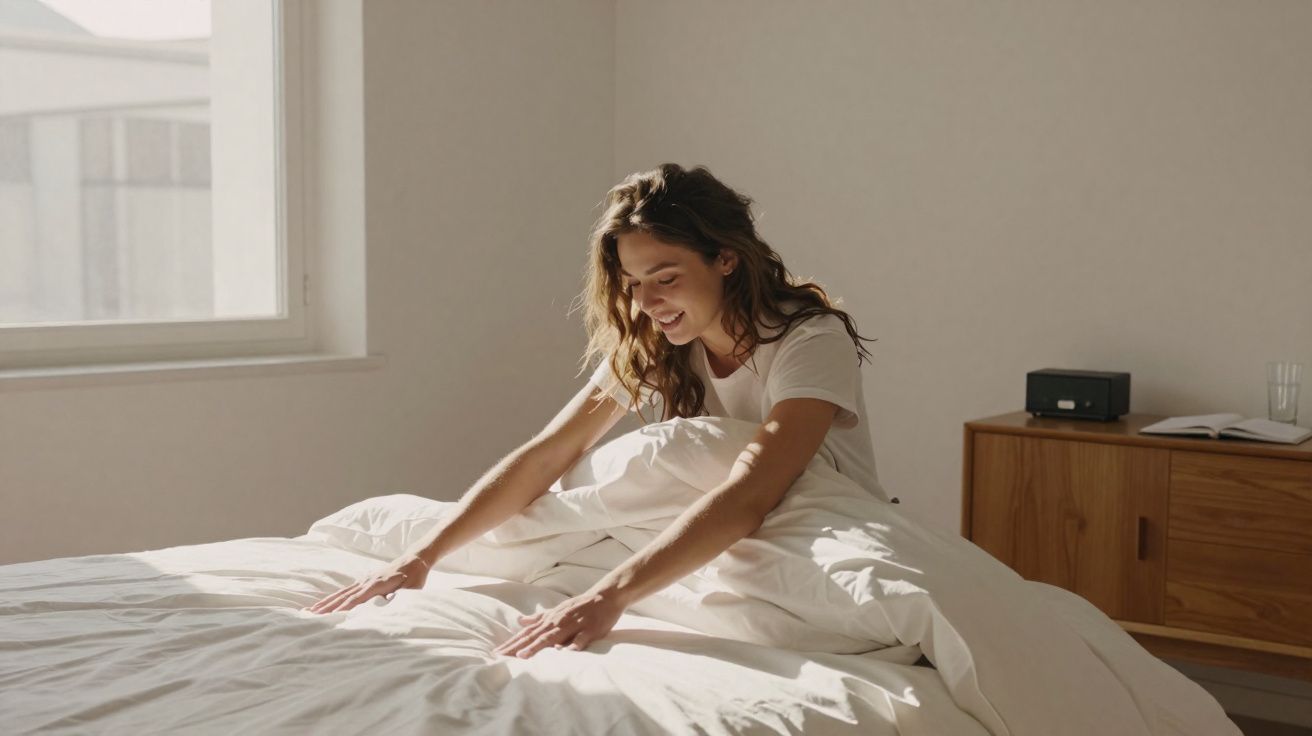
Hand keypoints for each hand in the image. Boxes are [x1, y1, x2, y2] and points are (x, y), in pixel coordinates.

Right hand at [302, 554, 430, 613]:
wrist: (415, 560)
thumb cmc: (415, 577)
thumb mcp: (411, 590)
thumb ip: (399, 598)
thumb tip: (385, 607)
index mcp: (378, 584)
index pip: (357, 599)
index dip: (344, 609)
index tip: (331, 618)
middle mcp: (367, 581)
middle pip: (344, 596)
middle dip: (327, 607)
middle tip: (311, 616)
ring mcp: (364, 580)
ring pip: (342, 593)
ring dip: (326, 602)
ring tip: (310, 611)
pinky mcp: (364, 581)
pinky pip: (345, 590)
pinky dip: (333, 597)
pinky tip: (324, 603)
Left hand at [493, 589, 625, 657]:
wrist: (605, 596)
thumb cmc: (579, 607)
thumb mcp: (556, 610)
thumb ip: (538, 617)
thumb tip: (519, 621)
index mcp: (550, 619)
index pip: (527, 633)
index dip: (512, 642)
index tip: (497, 652)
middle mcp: (558, 622)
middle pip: (534, 637)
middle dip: (517, 647)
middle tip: (501, 657)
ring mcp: (573, 625)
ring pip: (553, 637)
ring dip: (538, 646)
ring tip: (523, 656)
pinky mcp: (590, 629)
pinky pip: (581, 638)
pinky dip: (573, 645)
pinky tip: (566, 653)